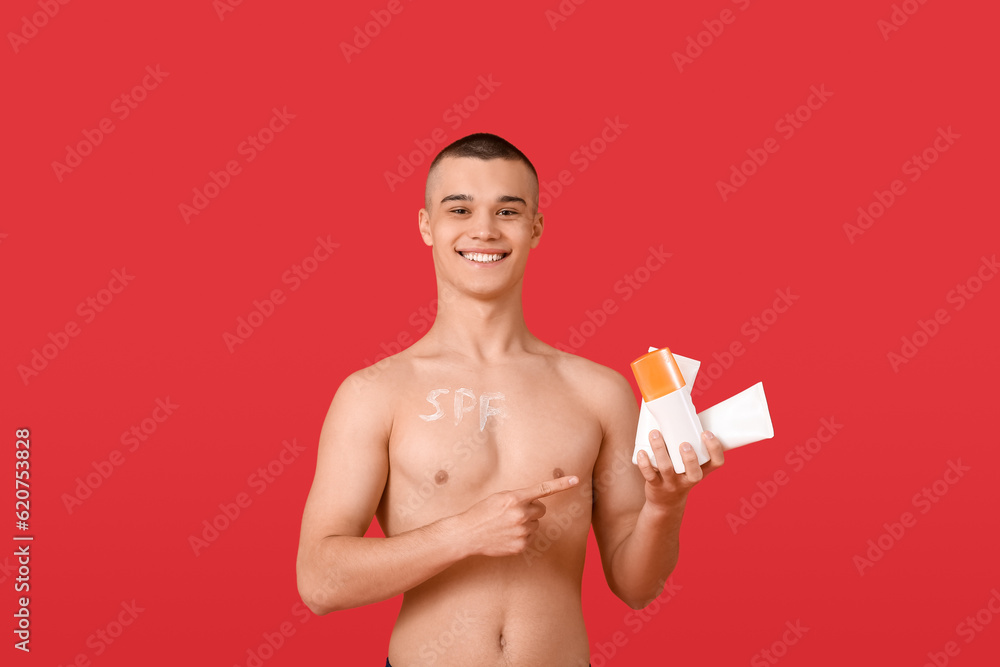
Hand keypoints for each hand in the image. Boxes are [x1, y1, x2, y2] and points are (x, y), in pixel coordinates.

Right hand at [460, 476, 579, 556]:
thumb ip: (519, 498)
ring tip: (507, 525)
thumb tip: (536, 504)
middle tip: (514, 512)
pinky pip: (530, 538)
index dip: (562, 484)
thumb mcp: (499, 497)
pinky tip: (506, 535)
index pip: (543, 489)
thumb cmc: (482, 512)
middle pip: (541, 510)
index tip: (576, 480)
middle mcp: (521, 514)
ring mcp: (521, 531)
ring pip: (535, 524)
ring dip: (526, 524)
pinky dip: (521, 536)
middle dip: (532, 510)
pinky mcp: (521, 545)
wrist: (467, 534)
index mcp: (515, 498)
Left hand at [636, 430, 723, 509]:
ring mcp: (672, 484)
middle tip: (683, 442)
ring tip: (655, 434)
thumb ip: (689, 439)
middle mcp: (689, 479)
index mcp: (702, 471)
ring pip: (667, 469)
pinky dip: (645, 463)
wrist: (666, 503)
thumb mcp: (690, 462)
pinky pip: (650, 476)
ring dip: (661, 450)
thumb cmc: (680, 472)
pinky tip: (641, 451)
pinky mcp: (656, 486)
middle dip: (689, 457)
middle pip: (694, 472)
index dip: (715, 450)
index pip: (717, 463)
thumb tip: (682, 404)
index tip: (707, 433)